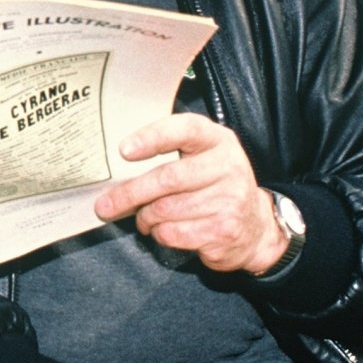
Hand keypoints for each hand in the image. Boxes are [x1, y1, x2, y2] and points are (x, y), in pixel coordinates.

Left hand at [92, 113, 285, 275]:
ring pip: (166, 209)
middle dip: (130, 193)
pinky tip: (163, 230)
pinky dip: (158, 233)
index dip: (153, 137)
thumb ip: (171, 153)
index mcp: (219, 140)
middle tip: (105, 204)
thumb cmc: (215, 186)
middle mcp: (228, 166)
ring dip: (144, 218)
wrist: (256, 226)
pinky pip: (173, 233)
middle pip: (168, 177)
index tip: (124, 150)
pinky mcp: (224, 230)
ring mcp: (230, 200)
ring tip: (143, 218)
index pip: (185, 129)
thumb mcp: (203, 158)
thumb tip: (117, 167)